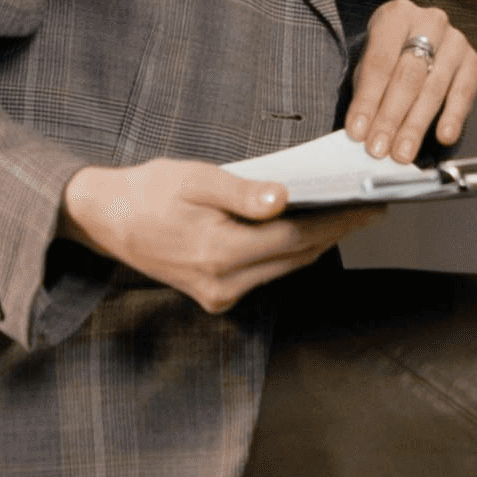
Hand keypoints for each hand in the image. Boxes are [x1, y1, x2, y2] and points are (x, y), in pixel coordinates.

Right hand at [57, 159, 379, 315]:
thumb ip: (241, 192)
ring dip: (316, 243)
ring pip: (285, 268)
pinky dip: (288, 253)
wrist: (107, 220)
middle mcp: (223, 282)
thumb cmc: (149, 192)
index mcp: (219, 250)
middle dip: (336, 231)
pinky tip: (304, 231)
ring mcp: (219, 295)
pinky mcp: (216, 296)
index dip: (337, 220)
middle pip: (297, 256)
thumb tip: (284, 198)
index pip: (295, 235)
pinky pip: (266, 274)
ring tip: (347, 216)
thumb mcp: (194, 179)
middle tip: (369, 207)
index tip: (370, 206)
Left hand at [341, 0, 476, 161]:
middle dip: (391, 117)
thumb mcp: (370, 64)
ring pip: (434, 88)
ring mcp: (456, 41)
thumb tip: (361, 131)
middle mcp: (430, 22)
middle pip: (408, 77)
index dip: (368, 100)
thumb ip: (366, 93)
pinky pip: (463, 93)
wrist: (419, 36)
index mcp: (396, 16)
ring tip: (402, 151)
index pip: (379, 62)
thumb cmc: (390, 54)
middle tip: (379, 148)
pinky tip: (443, 136)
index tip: (358, 131)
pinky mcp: (473, 61)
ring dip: (416, 125)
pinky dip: (453, 117)